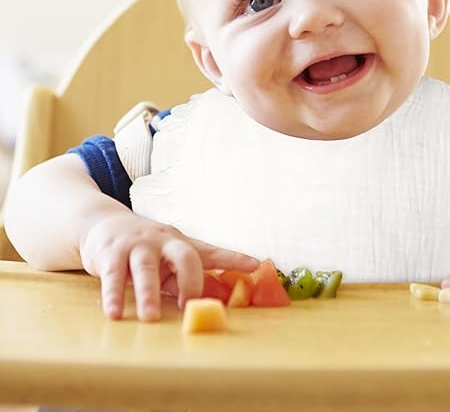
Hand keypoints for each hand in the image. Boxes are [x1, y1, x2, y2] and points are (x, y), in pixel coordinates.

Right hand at [79, 210, 258, 320]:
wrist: (103, 224)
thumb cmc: (144, 247)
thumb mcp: (166, 260)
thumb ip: (183, 278)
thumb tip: (208, 301)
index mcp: (181, 244)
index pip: (211, 251)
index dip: (233, 259)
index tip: (254, 265)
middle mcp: (163, 242)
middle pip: (184, 256)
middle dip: (190, 280)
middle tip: (189, 304)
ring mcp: (137, 246)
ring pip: (145, 268)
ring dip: (148, 294)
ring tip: (150, 318)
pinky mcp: (111, 254)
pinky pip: (113, 276)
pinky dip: (113, 296)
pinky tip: (116, 314)